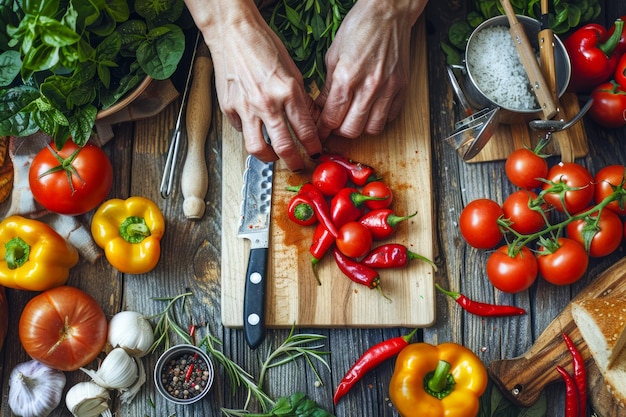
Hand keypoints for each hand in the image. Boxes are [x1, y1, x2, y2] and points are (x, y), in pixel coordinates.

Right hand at [186, 0, 321, 170]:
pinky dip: (249, 134)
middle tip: (298, 165)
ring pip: (257, 148)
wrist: (233, 33)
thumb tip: (308, 120)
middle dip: (294, 162)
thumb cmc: (263, 46)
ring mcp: (245, 108)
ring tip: (274, 156)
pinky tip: (255, 129)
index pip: (305, 130)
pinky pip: (241, 131)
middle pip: (284, 147)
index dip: (313, 146)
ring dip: (269, 158)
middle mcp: (267, 103)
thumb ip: (300, 98)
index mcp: (288, 92)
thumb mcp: (293, 70)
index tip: (316, 152)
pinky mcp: (228, 108)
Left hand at [316, 0, 427, 139]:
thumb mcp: (333, 55)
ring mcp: (388, 89)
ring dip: (361, 128)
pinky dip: (379, 119)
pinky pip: (390, 118)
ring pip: (372, 129)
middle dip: (340, 131)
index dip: (323, 130)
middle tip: (336, 124)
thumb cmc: (359, 28)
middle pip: (351, 130)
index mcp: (347, 78)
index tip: (320, 133)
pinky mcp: (402, 88)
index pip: (332, 118)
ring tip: (354, 118)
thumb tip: (322, 108)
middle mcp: (369, 87)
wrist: (388, 12)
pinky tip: (371, 109)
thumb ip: (327, 86)